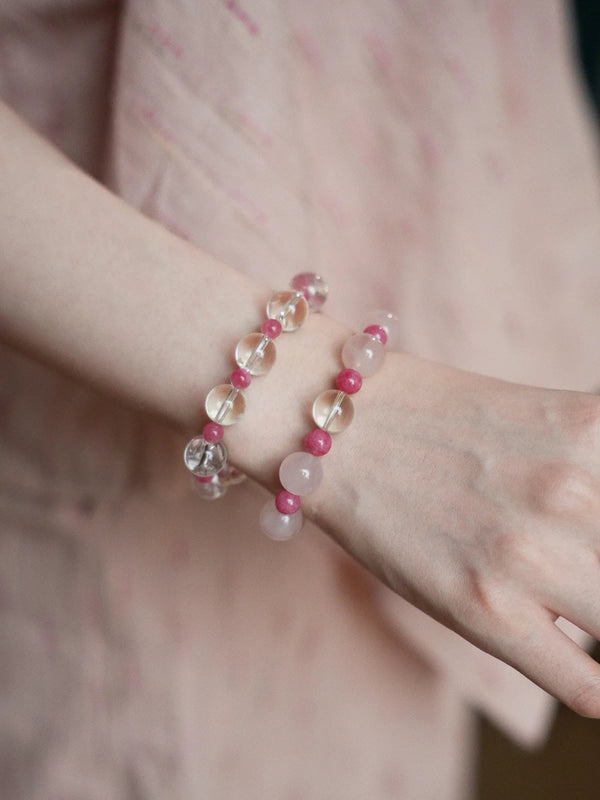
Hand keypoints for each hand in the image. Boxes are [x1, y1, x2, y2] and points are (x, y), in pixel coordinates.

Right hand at [315, 352, 599, 715]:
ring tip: (572, 601)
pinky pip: (587, 687)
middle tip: (586, 572)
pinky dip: (598, 687)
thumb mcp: (550, 420)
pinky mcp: (484, 609)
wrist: (337, 427)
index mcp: (596, 434)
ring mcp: (530, 555)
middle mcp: (575, 492)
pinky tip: (579, 665)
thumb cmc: (434, 418)